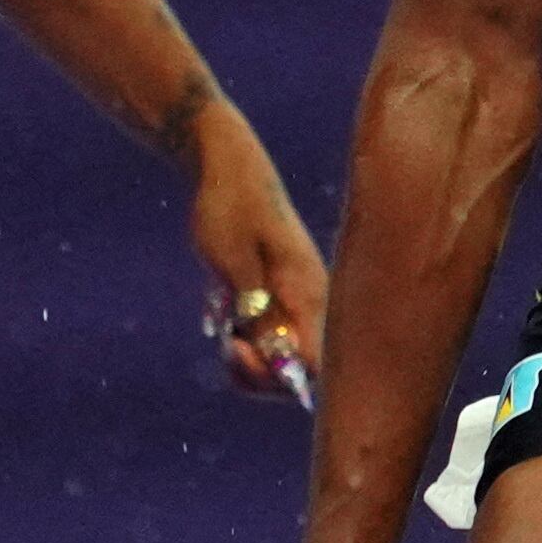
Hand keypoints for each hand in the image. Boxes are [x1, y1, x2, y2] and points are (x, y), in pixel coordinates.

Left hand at [188, 114, 326, 407]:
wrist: (226, 165)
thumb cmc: (229, 206)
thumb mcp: (233, 260)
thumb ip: (258, 310)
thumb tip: (279, 358)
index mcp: (308, 292)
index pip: (319, 361)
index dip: (285, 378)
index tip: (242, 352)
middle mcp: (309, 303)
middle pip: (301, 371)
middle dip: (263, 375)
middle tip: (226, 345)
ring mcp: (293, 303)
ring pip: (282, 360)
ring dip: (250, 362)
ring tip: (222, 334)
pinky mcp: (276, 301)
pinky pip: (267, 342)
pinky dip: (243, 343)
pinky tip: (223, 323)